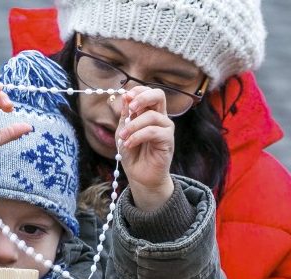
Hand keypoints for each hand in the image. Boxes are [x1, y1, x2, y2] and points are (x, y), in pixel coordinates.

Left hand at [115, 87, 175, 210]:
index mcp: (149, 112)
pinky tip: (129, 144)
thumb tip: (125, 96)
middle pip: (159, 95)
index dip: (138, 90)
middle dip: (143, 97)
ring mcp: (166, 128)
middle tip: (130, 108)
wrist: (139, 176)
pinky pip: (153, 132)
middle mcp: (160, 117)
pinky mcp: (168, 141)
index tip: (126, 97)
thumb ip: (125, 115)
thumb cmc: (132, 153)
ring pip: (152, 116)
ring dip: (133, 125)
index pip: (149, 92)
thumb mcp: (123, 132)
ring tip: (123, 137)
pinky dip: (138, 136)